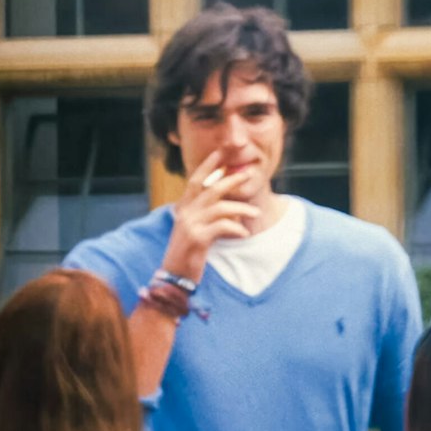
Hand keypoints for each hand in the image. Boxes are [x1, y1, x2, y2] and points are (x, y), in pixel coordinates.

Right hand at [160, 150, 261, 280]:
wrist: (174, 277)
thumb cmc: (188, 255)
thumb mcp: (196, 231)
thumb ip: (209, 218)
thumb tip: (234, 212)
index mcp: (183, 208)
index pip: (195, 181)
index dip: (208, 166)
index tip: (221, 153)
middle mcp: (185, 213)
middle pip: (211, 189)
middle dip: (232, 179)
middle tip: (248, 174)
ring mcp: (190, 225)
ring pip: (221, 207)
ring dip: (241, 209)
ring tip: (256, 213)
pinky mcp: (197, 238)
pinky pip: (222, 226)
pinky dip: (236, 228)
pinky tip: (244, 233)